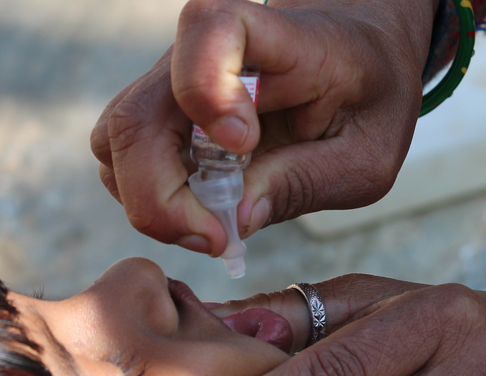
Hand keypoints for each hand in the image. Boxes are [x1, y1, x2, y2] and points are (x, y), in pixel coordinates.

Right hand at [90, 0, 434, 256]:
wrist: (361, 60)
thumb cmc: (369, 100)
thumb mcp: (367, 156)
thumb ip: (306, 181)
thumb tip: (237, 220)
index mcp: (277, 37)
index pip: (209, 27)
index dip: (207, 89)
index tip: (243, 145)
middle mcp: (205, 50)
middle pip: (137, 116)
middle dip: (160, 196)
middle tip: (217, 239)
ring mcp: (173, 81)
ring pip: (116, 142)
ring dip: (153, 202)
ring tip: (215, 227)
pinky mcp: (161, 115)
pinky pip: (122, 159)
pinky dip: (152, 198)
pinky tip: (204, 212)